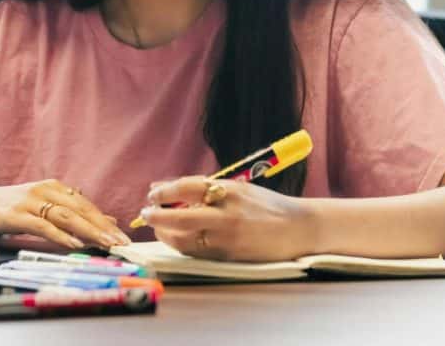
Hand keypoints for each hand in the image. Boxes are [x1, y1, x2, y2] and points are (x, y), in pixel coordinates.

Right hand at [0, 179, 130, 249]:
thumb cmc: (5, 208)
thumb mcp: (40, 207)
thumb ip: (69, 213)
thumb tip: (105, 220)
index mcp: (53, 188)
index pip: (86, 205)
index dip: (105, 221)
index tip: (123, 237)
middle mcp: (45, 190)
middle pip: (80, 210)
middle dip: (104, 228)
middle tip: (122, 243)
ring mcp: (30, 202)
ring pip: (66, 217)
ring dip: (89, 231)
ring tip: (106, 244)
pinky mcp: (15, 215)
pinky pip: (42, 226)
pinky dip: (60, 235)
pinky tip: (74, 244)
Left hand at [142, 176, 314, 261]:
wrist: (298, 229)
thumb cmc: (266, 205)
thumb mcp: (239, 189)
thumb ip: (207, 189)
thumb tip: (168, 189)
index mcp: (230, 192)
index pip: (188, 187)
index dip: (165, 190)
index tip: (152, 193)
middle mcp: (228, 215)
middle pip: (181, 216)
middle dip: (157, 215)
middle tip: (145, 213)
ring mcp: (228, 239)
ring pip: (185, 239)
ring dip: (165, 233)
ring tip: (158, 227)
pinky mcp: (229, 257)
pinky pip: (197, 252)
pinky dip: (181, 245)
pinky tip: (175, 239)